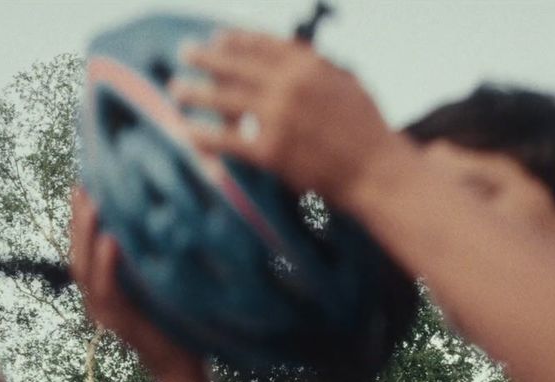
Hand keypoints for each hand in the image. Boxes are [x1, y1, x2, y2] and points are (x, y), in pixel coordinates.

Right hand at [68, 188, 203, 381]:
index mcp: (103, 290)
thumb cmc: (177, 323)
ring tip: (93, 201)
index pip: (84, 249)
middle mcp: (96, 300)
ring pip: (85, 267)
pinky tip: (111, 238)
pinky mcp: (119, 323)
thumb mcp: (158, 284)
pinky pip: (108, 289)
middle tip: (83, 183)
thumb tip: (159, 217)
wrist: (184, 369)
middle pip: (77, 252)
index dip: (80, 218)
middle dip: (78, 218)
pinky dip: (107, 263)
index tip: (85, 183)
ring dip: (87, 233)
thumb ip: (149, 258)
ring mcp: (105, 313)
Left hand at [174, 30, 411, 202]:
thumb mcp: (347, 82)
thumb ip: (315, 66)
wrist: (377, 171)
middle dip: (205, 57)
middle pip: (235, 66)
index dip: (234, 39)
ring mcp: (278, 119)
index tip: (218, 37)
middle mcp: (289, 86)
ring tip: (177, 88)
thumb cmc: (367, 129)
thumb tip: (289, 51)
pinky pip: (227, 140)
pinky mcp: (270, 152)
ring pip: (223, 100)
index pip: (260, 44)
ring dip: (195, 92)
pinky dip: (203, 135)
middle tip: (185, 52)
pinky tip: (187, 131)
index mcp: (308, 65)